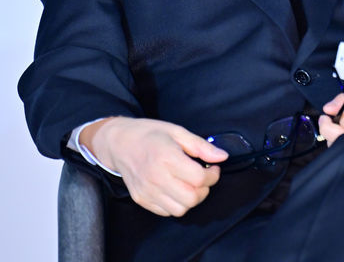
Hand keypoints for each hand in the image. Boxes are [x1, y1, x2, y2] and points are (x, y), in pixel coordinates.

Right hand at [80, 117, 227, 216]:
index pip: (198, 178)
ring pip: (180, 209)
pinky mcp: (141, 199)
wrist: (120, 142)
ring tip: (190, 183)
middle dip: (204, 189)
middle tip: (203, 177)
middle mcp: (155, 177)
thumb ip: (201, 146)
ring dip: (191, 199)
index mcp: (166, 157)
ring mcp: (147, 191)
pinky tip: (176, 188)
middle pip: (191, 198)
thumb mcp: (177, 132)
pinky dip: (176, 203)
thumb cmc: (150, 134)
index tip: (213, 167)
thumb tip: (222, 157)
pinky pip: (166, 212)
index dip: (212, 175)